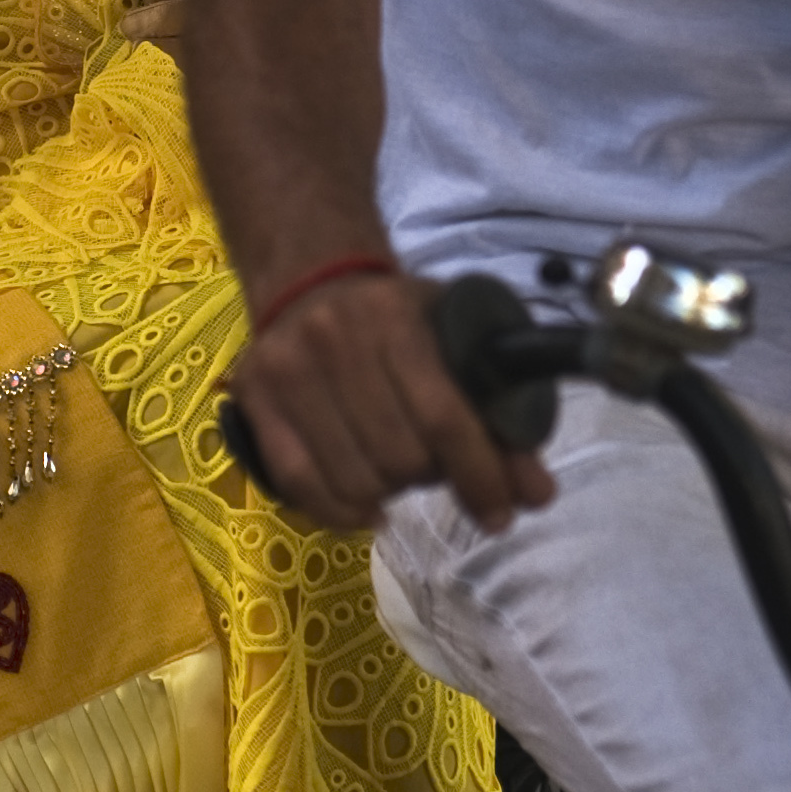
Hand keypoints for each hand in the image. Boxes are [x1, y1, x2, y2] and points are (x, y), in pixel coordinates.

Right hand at [228, 267, 554, 531]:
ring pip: (352, 478)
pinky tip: (367, 509)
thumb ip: (500, 415)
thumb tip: (536, 495)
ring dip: (389, 494)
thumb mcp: (457, 343)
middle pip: (398, 455)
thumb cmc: (399, 315)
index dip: (478, 475)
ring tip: (399, 476)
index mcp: (394, 317)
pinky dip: (339, 511)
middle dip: (432, 479)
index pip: (442, 417)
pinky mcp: (254, 398)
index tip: (501, 514)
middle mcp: (332, 339)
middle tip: (439, 472)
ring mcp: (286, 371)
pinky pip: (298, 482)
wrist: (313, 278)